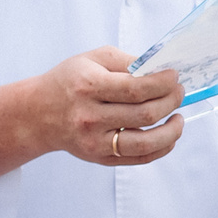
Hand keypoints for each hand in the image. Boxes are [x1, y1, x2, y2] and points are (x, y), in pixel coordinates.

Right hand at [0, 47, 183, 175]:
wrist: (38, 113)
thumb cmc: (70, 81)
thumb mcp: (93, 59)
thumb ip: (127, 61)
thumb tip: (162, 70)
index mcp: (89, 86)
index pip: (136, 88)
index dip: (163, 83)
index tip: (174, 77)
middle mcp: (90, 116)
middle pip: (145, 114)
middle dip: (171, 101)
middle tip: (178, 92)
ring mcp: (94, 141)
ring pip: (146, 142)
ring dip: (172, 130)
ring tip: (179, 117)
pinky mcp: (99, 157)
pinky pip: (140, 158)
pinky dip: (162, 148)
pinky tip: (169, 134)